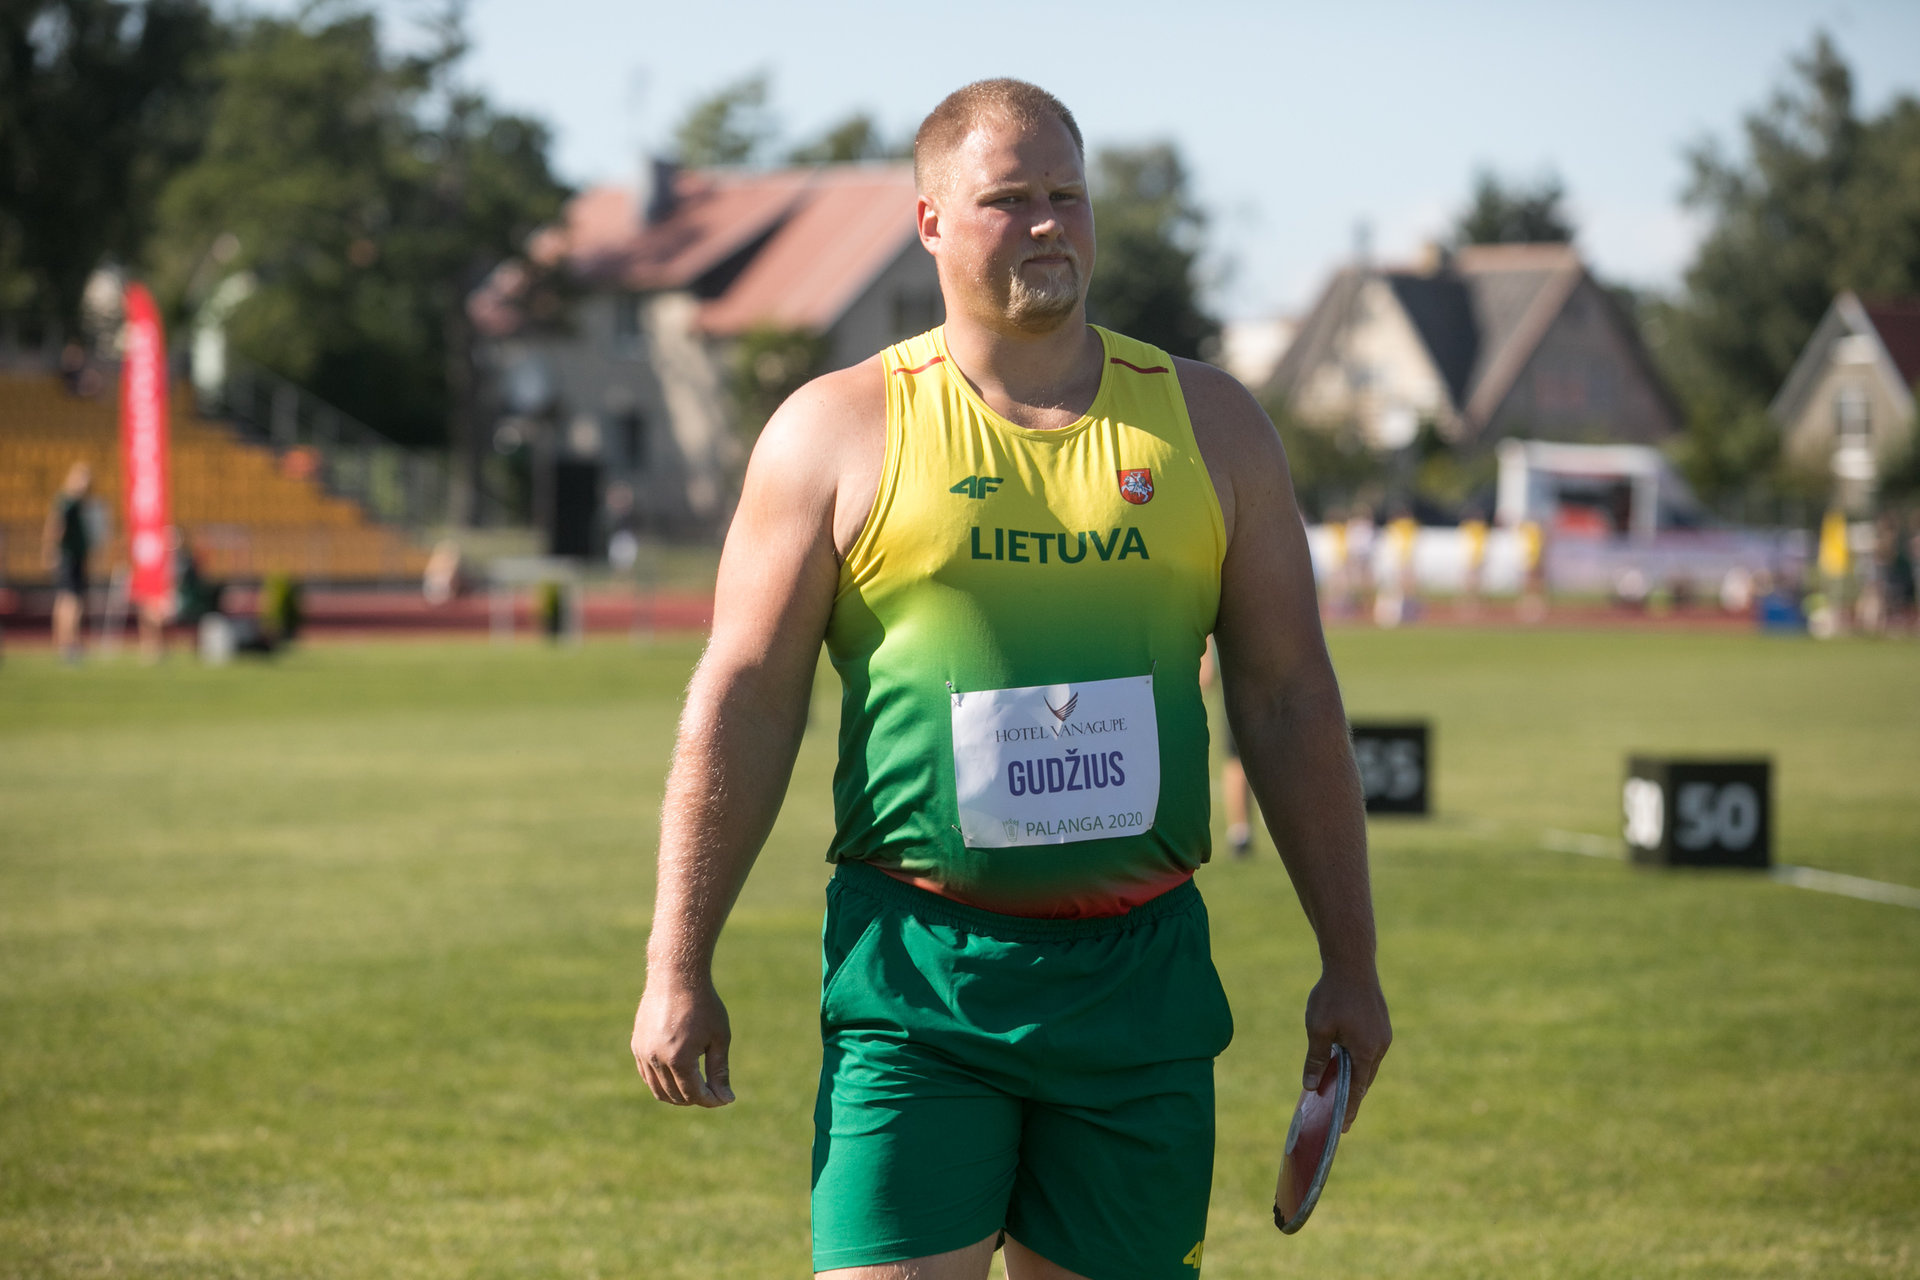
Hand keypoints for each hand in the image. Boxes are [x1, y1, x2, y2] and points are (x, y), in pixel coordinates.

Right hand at [632, 975, 733, 1106]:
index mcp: (679, 1059)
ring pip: (657, 1090)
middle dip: (695, 1099)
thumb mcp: (719, 1037)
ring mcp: (643, 1053)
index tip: (724, 1098)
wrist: (676, 976)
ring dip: (677, 1095)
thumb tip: (726, 1099)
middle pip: (675, 1096)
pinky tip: (678, 1075)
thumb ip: (719, 1071)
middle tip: (712, 1092)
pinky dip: (661, 1082)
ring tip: (696, 1086)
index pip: (693, 1094)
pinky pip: (647, 1075)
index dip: (710, 1100)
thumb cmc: (703, 1005)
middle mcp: (656, 1059)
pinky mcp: (637, 1045)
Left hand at [1302, 965, 1390, 1132]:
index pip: (1357, 1090)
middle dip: (1351, 1096)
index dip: (1349, 1110)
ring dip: (1354, 1076)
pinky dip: (1358, 1059)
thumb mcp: (1317, 1029)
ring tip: (1339, 1090)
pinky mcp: (1380, 1023)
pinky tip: (1345, 1060)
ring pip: (1368, 1064)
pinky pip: (1369, 1049)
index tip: (1343, 1128)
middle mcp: (1380, 1046)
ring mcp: (1383, 1034)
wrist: (1352, 962)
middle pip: (1364, 1079)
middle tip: (1339, 1115)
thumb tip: (1310, 1086)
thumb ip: (1316, 1059)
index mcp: (1366, 1051)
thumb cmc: (1332, 995)